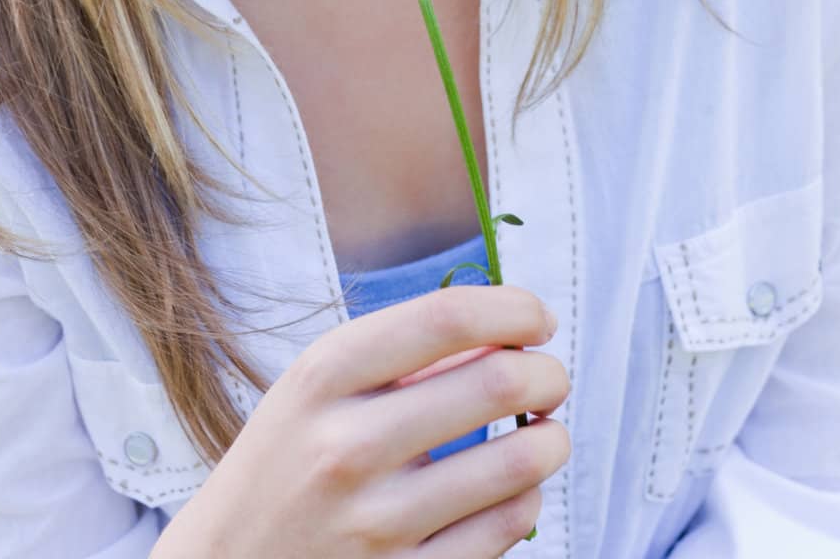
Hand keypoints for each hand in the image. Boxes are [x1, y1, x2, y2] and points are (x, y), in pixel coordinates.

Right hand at [154, 282, 569, 556]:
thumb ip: (402, 353)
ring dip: (551, 440)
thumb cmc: (288, 460)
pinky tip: (511, 488)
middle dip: (548, 375)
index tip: (538, 320)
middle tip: (552, 378)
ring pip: (517, 464)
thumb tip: (509, 334)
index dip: (513, 309)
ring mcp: (374, 525)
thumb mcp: (318, 388)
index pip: (445, 318)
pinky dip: (525, 500)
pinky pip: (504, 530)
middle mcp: (346, 447)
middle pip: (496, 383)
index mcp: (323, 377)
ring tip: (545, 433)